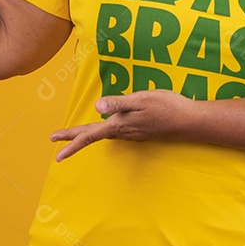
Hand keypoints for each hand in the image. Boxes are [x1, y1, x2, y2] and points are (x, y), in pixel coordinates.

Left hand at [49, 90, 197, 161]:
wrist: (189, 121)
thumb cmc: (166, 107)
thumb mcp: (140, 100)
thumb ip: (118, 103)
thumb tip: (97, 107)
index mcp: (119, 124)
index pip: (90, 133)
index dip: (71, 140)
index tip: (55, 146)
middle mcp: (123, 132)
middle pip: (93, 136)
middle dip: (73, 139)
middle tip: (55, 146)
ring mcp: (132, 133)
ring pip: (104, 135)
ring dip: (87, 135)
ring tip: (74, 136)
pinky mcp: (140, 131)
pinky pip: (116, 132)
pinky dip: (103, 132)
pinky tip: (104, 127)